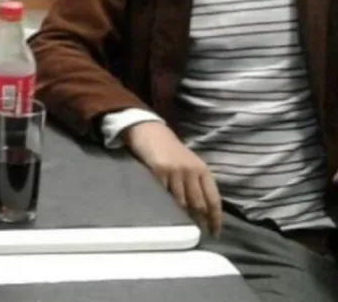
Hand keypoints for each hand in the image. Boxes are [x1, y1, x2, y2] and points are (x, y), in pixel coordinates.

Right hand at [124, 122, 222, 236]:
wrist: (150, 131)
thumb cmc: (171, 150)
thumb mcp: (190, 164)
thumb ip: (197, 184)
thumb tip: (202, 211)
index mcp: (203, 170)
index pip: (214, 200)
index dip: (216, 219)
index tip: (215, 233)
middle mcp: (192, 171)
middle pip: (199, 204)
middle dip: (199, 221)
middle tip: (197, 234)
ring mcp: (176, 171)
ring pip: (182, 202)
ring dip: (182, 216)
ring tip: (181, 227)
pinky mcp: (159, 171)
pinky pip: (164, 194)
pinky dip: (165, 205)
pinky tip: (164, 211)